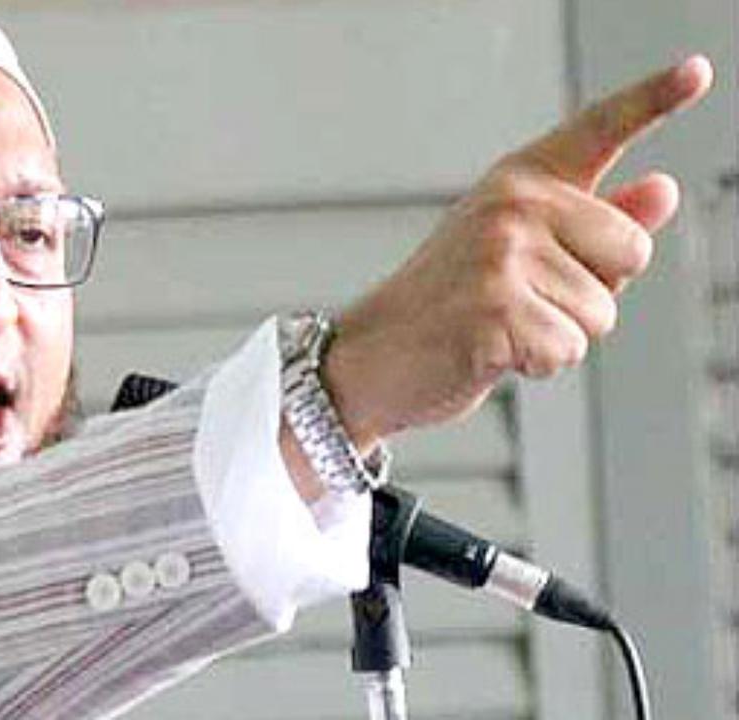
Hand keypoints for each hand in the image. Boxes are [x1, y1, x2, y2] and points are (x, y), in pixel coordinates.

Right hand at [322, 56, 713, 450]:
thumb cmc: (448, 304)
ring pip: (602, 311)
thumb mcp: (523, 252)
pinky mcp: (497, 309)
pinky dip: (539, 364)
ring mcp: (502, 254)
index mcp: (520, 181)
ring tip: (499, 326)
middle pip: (631, 249)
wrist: (374, 355)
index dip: (653, 98)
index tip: (698, 71)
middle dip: (594, 292)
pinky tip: (491, 351)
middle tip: (520, 299)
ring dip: (561, 336)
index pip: (597, 131)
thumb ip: (595, 224)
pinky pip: (570, 348)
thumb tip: (664, 190)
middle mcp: (513, 204)